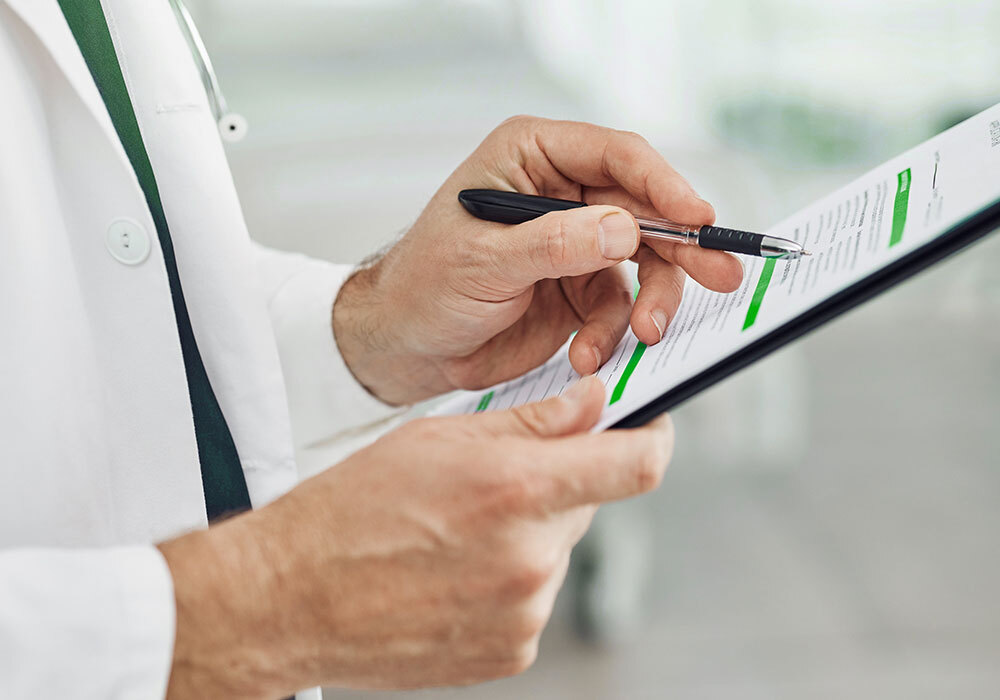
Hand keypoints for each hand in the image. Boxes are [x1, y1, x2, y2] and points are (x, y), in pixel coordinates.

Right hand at [159, 377, 672, 697]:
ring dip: (528, 534)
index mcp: (516, 491)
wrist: (291, 597)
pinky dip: (509, 578)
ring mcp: (524, 613)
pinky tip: (455, 570)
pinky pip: (534, 598)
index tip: (649, 428)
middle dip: (557, 485)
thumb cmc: (349, 510)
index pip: (635, 466)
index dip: (654, 439)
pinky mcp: (511, 652)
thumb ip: (533, 422)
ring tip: (457, 532)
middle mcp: (530, 559)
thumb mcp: (439, 437)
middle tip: (495, 480)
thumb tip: (595, 404)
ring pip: (557, 552)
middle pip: (588, 505)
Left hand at [333, 115, 743, 403]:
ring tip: (644, 335)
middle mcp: (561, 195)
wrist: (406, 346)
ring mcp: (575, 244)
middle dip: (681, 247)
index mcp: (532, 158)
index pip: (615, 156)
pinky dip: (613, 335)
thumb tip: (624, 230)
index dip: (663, 184)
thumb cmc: (424, 286)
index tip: (698, 217)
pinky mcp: (579, 291)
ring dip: (649, 303)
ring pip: (643, 264)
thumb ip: (553, 244)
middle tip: (723, 275)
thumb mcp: (483, 261)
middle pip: (644, 210)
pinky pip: (619, 309)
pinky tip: (587, 356)